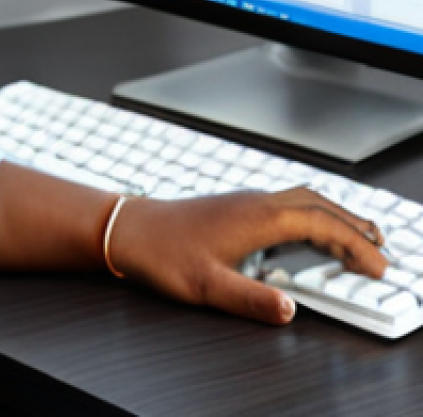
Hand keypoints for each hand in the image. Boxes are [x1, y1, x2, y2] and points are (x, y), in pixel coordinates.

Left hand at [108, 187, 386, 324]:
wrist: (128, 229)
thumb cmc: (162, 255)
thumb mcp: (207, 286)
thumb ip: (251, 299)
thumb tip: (291, 310)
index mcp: (256, 217)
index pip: (321, 223)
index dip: (354, 244)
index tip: (377, 267)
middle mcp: (255, 202)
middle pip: (317, 203)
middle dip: (353, 224)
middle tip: (381, 248)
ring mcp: (244, 200)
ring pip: (301, 199)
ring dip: (333, 215)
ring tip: (357, 235)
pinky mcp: (235, 206)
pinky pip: (286, 203)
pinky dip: (311, 214)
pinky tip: (310, 230)